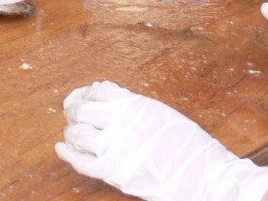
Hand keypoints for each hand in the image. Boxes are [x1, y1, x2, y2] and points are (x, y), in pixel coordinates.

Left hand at [56, 81, 267, 200]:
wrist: (206, 178)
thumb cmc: (189, 147)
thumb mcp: (161, 114)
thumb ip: (133, 106)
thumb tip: (106, 94)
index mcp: (135, 105)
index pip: (97, 90)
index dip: (84, 94)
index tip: (79, 98)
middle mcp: (122, 122)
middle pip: (82, 110)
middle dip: (74, 112)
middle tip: (72, 116)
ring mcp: (116, 147)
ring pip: (77, 134)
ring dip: (71, 132)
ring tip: (71, 133)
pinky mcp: (115, 172)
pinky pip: (81, 161)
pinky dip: (68, 153)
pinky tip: (61, 148)